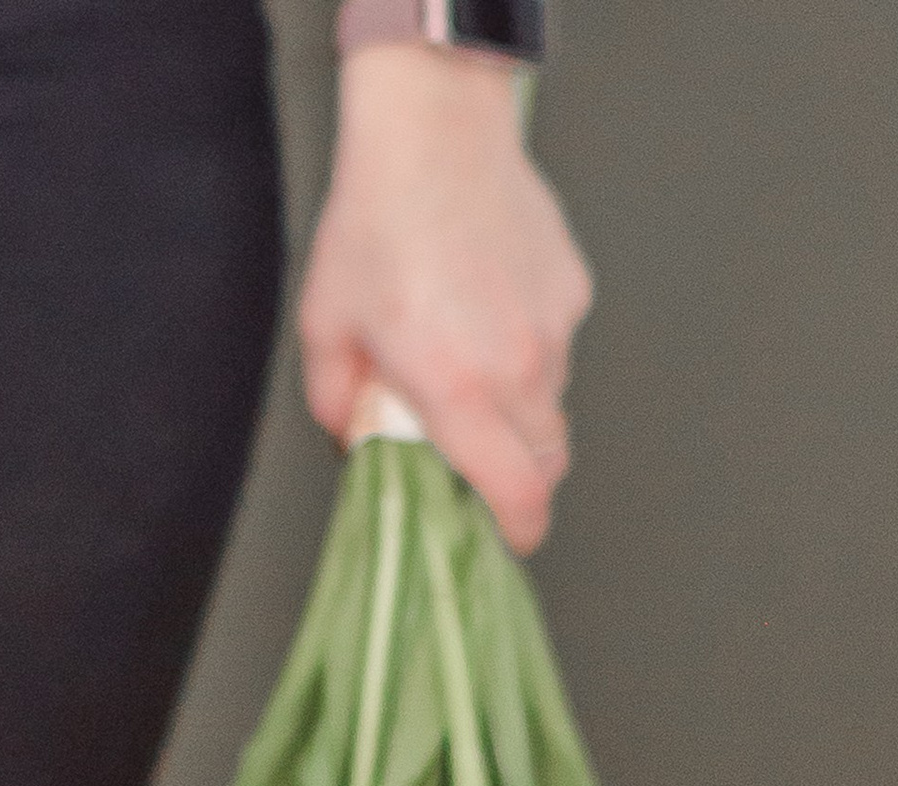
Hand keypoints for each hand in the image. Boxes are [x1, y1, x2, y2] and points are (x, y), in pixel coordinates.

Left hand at [299, 46, 592, 554]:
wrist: (431, 132)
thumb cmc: (374, 228)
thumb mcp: (326, 334)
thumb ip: (341, 411)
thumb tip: (359, 445)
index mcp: (457, 392)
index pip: (517, 495)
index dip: (518, 532)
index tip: (508, 540)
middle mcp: (518, 367)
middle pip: (547, 462)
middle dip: (518, 479)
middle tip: (475, 465)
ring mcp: (554, 327)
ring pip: (551, 405)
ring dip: (518, 410)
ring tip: (468, 367)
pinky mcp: (571, 289)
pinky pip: (556, 345)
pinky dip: (528, 350)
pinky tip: (485, 310)